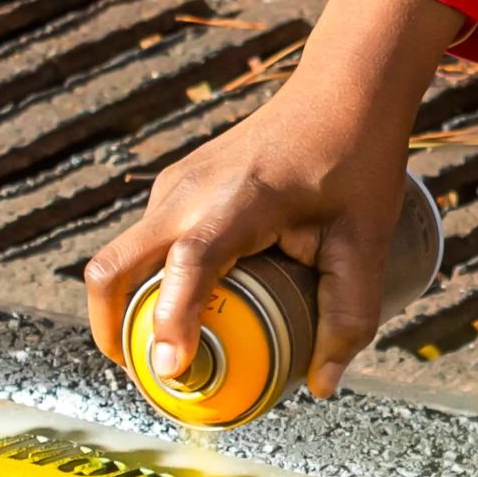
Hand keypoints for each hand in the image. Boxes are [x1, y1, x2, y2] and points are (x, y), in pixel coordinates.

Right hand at [83, 0, 465, 398]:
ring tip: (166, 355)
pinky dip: (145, 283)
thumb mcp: (365, 243)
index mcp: (237, 202)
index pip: (186, 264)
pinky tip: (185, 311)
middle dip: (114, 332)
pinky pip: (143, 242)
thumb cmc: (355, 161)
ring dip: (128, 309)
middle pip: (112, 268)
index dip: (170, 319)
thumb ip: (347, 316)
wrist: (342, 90)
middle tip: (150, 380)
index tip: (169, 372)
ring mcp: (175, 185)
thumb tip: (323, 386)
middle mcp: (188, 191)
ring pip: (122, 256)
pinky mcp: (177, 185)